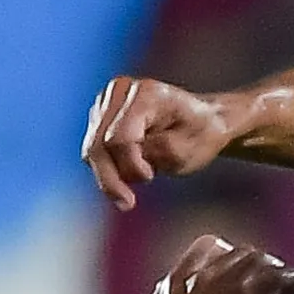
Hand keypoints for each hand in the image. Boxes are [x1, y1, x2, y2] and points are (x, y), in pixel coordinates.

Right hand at [83, 76, 244, 210]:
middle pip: (98, 145)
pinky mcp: (100, 115)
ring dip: (111, 173)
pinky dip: (108, 167)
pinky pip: (93, 151)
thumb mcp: (189, 149)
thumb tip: (131, 158)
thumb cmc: (200, 134)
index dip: (130, 166)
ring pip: (92, 150)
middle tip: (127, 202)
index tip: (150, 177)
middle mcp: (120, 91)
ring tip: (139, 177)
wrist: (202, 121)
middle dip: (112, 178)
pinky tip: (129, 172)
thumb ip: (159, 152)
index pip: (119, 139)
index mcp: (146, 94)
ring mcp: (106, 101)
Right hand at [126, 234, 293, 293]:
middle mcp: (200, 276)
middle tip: (273, 291)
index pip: (211, 247)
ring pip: (261, 264)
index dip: (232, 258)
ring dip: (279, 275)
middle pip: (242, 254)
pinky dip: (293, 277)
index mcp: (176, 280)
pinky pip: (276, 279)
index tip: (240, 276)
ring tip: (290, 292)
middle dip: (260, 268)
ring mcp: (222, 288)